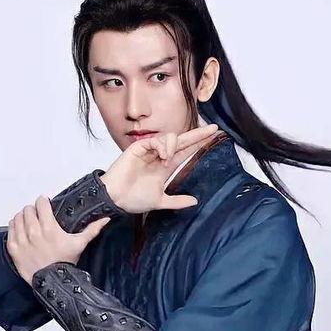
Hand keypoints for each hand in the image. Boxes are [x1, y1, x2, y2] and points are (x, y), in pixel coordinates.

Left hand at [6, 195, 110, 284]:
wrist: (53, 282)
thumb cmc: (66, 262)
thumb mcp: (80, 244)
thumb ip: (92, 229)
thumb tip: (105, 218)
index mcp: (50, 228)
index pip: (41, 204)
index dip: (43, 201)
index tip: (45, 204)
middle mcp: (34, 232)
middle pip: (28, 209)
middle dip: (33, 209)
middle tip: (38, 214)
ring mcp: (22, 240)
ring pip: (18, 217)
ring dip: (23, 216)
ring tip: (28, 220)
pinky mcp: (13, 248)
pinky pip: (10, 229)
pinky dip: (14, 226)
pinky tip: (20, 227)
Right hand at [100, 124, 220, 213]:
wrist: (116, 199)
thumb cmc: (132, 199)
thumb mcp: (160, 201)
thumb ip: (177, 201)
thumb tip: (195, 201)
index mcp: (165, 166)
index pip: (185, 151)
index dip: (198, 143)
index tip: (213, 136)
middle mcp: (159, 156)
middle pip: (182, 140)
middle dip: (198, 134)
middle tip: (213, 129)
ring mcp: (149, 150)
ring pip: (170, 138)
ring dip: (173, 147)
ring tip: (166, 161)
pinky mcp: (138, 147)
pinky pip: (155, 140)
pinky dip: (162, 146)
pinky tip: (161, 157)